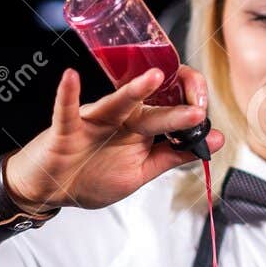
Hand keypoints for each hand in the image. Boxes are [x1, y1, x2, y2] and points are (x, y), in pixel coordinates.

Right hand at [3, 65, 222, 212]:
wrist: (50, 188)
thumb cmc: (92, 175)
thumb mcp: (141, 171)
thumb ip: (174, 154)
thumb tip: (215, 139)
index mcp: (140, 128)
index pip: (171, 108)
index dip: (190, 108)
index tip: (204, 116)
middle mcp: (120, 119)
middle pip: (152, 109)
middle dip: (176, 109)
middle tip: (197, 109)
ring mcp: (93, 121)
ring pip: (116, 103)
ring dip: (134, 91)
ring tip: (154, 78)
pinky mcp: (66, 129)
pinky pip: (66, 110)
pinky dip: (66, 95)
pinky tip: (70, 78)